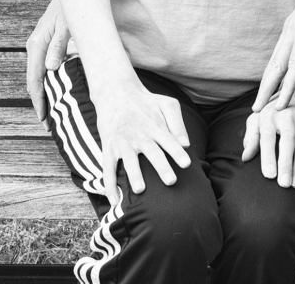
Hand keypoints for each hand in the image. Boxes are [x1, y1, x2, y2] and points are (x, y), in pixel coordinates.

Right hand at [26, 0, 70, 128]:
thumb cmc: (72, 6)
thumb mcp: (68, 25)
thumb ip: (59, 45)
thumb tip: (51, 68)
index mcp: (37, 45)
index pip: (35, 80)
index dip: (39, 101)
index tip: (44, 119)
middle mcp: (35, 45)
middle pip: (34, 81)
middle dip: (41, 102)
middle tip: (49, 123)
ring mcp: (40, 43)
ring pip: (39, 74)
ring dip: (45, 92)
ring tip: (53, 111)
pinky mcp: (47, 41)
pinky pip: (44, 66)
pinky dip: (48, 80)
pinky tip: (57, 88)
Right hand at [93, 78, 191, 206]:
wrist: (117, 94)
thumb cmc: (147, 102)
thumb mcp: (167, 104)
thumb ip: (178, 123)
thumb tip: (186, 144)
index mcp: (156, 126)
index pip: (170, 140)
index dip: (178, 152)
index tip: (187, 164)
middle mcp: (140, 136)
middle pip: (153, 153)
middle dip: (161, 167)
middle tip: (171, 181)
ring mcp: (123, 142)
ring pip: (129, 161)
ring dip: (134, 175)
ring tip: (140, 190)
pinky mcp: (109, 147)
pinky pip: (107, 167)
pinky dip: (109, 184)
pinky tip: (113, 200)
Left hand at [242, 73, 294, 188]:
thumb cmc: (276, 108)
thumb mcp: (259, 117)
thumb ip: (251, 136)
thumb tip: (245, 157)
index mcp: (270, 115)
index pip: (268, 136)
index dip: (268, 156)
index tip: (269, 174)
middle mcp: (289, 116)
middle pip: (288, 141)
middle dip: (287, 163)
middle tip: (284, 184)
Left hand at [253, 0, 294, 111]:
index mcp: (291, 28)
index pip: (275, 60)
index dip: (267, 81)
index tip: (259, 99)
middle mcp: (294, 29)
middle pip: (276, 65)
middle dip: (266, 89)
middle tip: (257, 109)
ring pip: (293, 65)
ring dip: (286, 89)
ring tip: (280, 108)